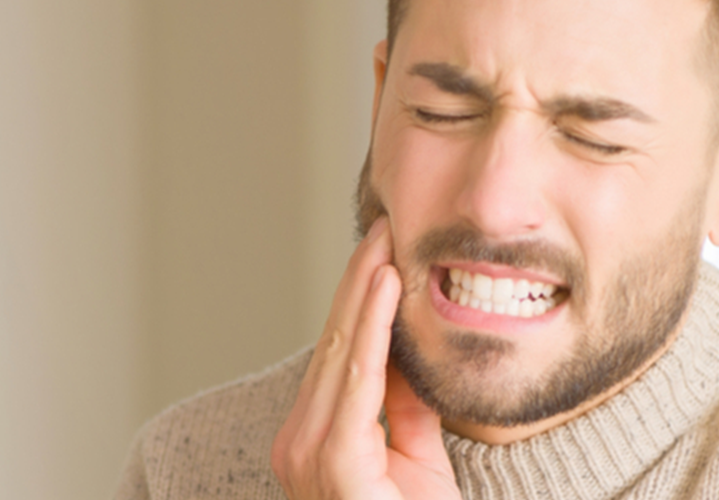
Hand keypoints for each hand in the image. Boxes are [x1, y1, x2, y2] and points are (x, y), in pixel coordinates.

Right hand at [272, 220, 460, 498]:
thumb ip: (408, 406)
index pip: (340, 356)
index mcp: (316, 440)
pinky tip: (384, 290)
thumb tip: (412, 349)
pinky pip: (356, 385)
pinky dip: (372, 332)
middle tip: (382, 227)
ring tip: (383, 245)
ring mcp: (310, 457)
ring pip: (342, 356)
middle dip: (358, 284)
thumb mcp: (418, 457)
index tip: (383, 250)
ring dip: (363, 294)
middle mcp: (300, 444)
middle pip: (335, 347)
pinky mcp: (335, 467)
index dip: (360, 300)